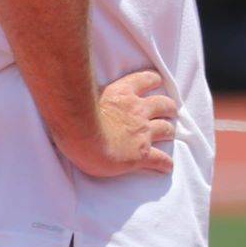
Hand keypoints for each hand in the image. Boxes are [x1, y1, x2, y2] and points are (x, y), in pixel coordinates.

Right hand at [58, 70, 177, 178]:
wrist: (83, 137)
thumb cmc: (76, 117)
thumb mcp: (85, 95)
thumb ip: (91, 93)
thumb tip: (80, 90)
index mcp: (123, 93)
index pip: (146, 80)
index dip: (153, 80)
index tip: (156, 82)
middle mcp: (138, 110)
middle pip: (162, 104)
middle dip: (168, 107)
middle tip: (169, 111)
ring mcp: (143, 132)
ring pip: (166, 129)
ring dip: (169, 131)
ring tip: (169, 133)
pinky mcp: (142, 154)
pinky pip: (160, 159)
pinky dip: (165, 163)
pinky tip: (167, 166)